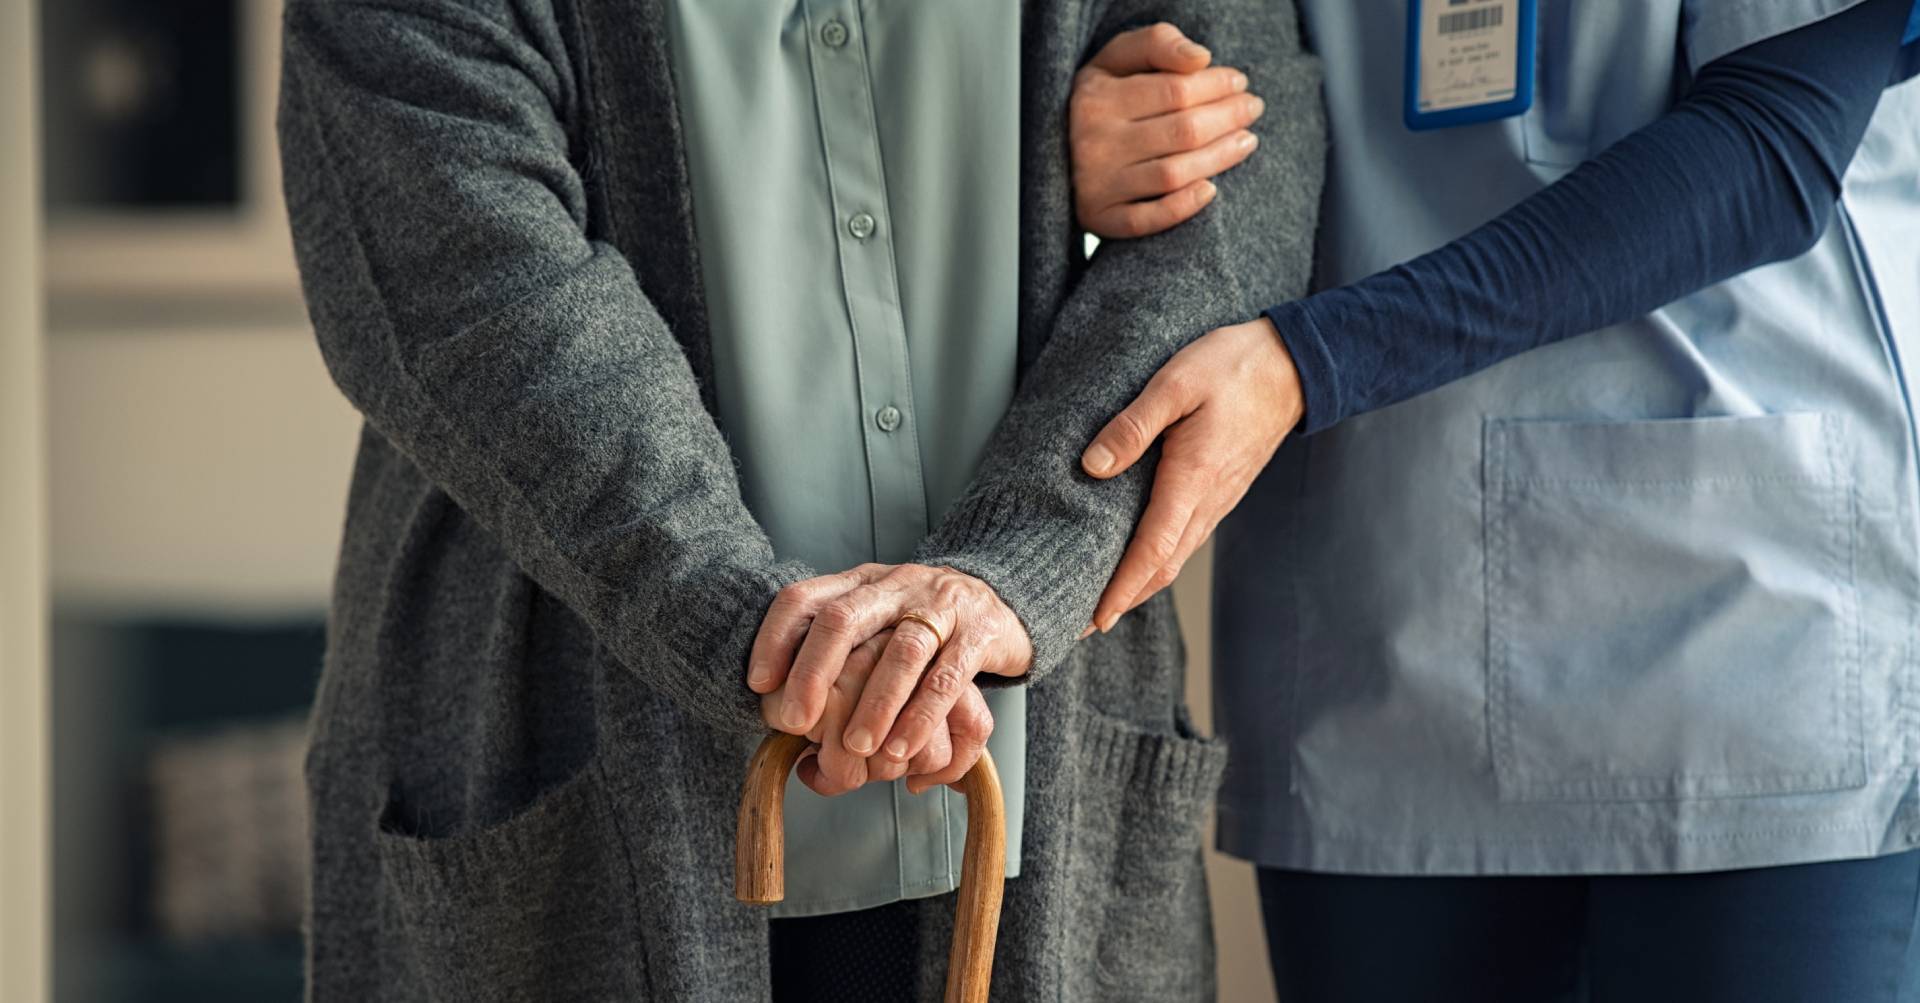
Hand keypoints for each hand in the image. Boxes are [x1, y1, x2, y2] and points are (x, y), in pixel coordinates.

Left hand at [749, 564, 1030, 776]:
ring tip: (856, 749)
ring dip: (874, 704)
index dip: (775, 638)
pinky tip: (902, 749)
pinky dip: (922, 716)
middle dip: (814, 673)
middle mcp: (896, 586)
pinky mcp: (980, 633)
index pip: (804, 598)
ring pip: (901, 651)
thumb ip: (836, 660)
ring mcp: (940, 606)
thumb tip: (788, 727)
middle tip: (795, 722)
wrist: (1005, 601)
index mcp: (861, 583)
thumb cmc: (923, 626)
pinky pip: (948, 677)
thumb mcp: (876, 624)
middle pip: (844, 619)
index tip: (758, 684)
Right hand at [1070, 22, 1265, 238]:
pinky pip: (1147, 220)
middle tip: (1253, 109)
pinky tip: (1211, 190)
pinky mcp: (1100, 219)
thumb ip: (1157, 43)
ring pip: (1173, 173)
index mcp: (1097, 97)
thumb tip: (1200, 58)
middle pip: (1182, 131)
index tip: (1239, 82)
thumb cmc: (1099, 99)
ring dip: (1220, 157)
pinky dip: (1182, 207)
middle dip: (1228, 117)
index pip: (1175, 90)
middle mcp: (1094, 142)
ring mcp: (1097, 184)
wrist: (1053, 150)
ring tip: (1246, 141)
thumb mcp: (1117, 59)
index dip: (1216, 85)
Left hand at [1080, 317, 1303, 631]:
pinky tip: (1138, 559)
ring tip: (1103, 600)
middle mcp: (1207, 501)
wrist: (1292, 366)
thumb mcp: (1175, 384)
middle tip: (1082, 624)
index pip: (1152, 551)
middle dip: (1122, 600)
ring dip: (1140, 585)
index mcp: (1192, 480)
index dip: (1121, 589)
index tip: (1094, 619)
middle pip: (1162, 568)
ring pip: (1175, 557)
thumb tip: (1093, 466)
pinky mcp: (1220, 492)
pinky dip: (1158, 561)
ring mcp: (1217, 500)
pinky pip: (1185, 539)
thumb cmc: (1233, 368)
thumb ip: (1133, 426)